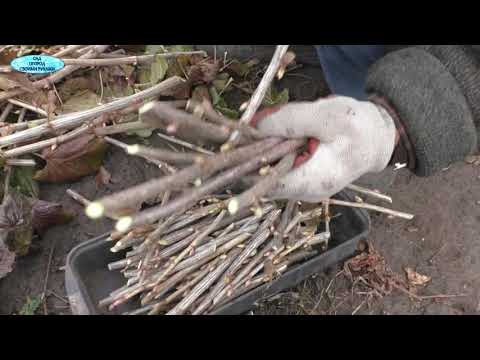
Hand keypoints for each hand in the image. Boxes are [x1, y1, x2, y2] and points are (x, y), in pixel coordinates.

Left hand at [253, 96, 396, 201]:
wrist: (376, 140)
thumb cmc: (358, 126)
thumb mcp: (328, 115)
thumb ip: (292, 120)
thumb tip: (256, 124)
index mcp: (315, 181)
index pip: (267, 184)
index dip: (246, 166)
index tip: (234, 145)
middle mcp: (305, 192)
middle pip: (263, 182)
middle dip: (248, 158)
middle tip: (240, 134)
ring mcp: (302, 189)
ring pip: (266, 176)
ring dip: (256, 155)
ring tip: (253, 134)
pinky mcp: (300, 180)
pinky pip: (275, 171)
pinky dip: (267, 155)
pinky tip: (266, 139)